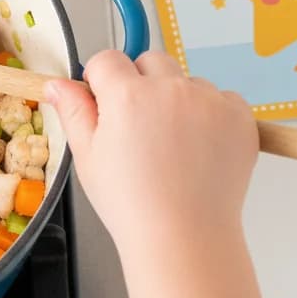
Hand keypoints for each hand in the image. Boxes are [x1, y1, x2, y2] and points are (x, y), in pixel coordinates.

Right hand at [45, 50, 258, 264]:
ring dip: (177, 99)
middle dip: (141, 82)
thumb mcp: (87, 155)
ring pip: (185, 80)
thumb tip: (58, 83)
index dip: (101, 80)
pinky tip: (199, 146)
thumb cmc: (131, 202)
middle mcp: (170, 89)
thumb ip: (73, 110)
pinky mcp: (239, 116)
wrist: (185, 238)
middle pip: (149, 61)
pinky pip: (221, 97)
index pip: (107, 59)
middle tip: (139, 125)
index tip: (104, 103)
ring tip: (173, 143)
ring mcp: (209, 101)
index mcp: (127, 95)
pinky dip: (211, 114)